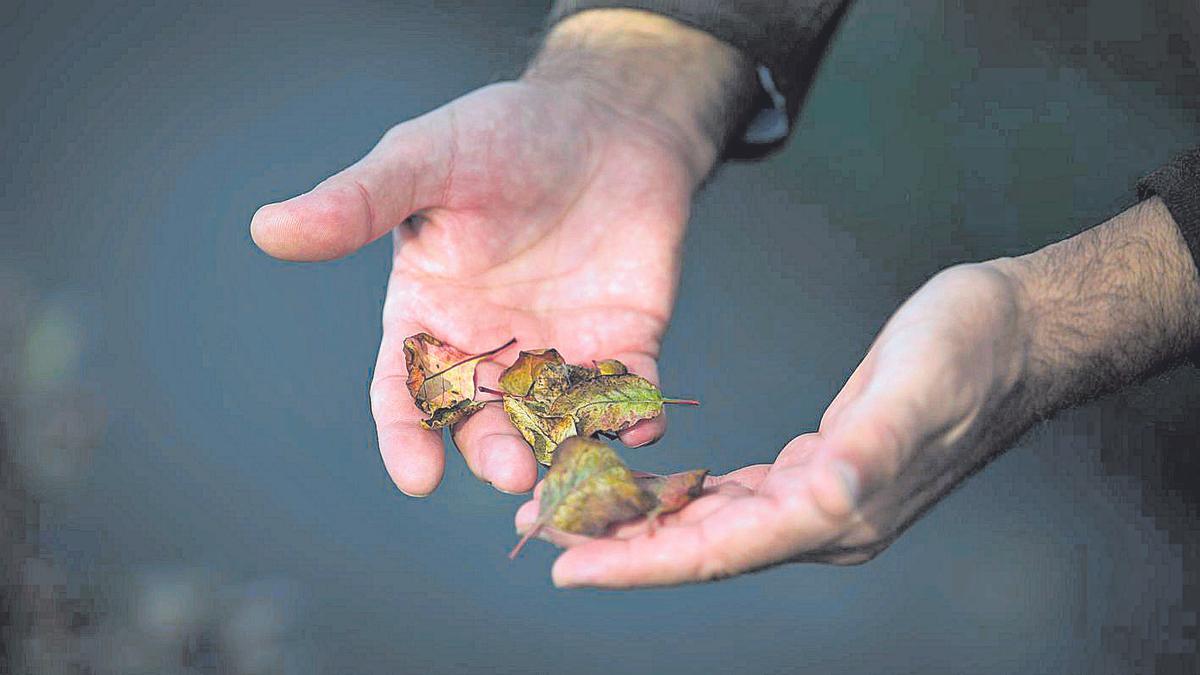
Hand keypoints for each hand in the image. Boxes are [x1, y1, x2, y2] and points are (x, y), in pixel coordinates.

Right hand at [250, 10, 753, 495]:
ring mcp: (558, 353)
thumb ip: (359, 202)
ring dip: (562, 452)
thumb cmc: (504, 135)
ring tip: (573, 473)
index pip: (406, 391)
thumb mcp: (426, 160)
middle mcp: (491, 348)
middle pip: (483, 421)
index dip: (406, 436)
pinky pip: (627, 395)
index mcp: (430, 316)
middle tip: (513, 472)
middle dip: (494, 452)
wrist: (603, 120)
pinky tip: (647, 425)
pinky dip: (636, 416)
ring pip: (553, 424)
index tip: (417, 475)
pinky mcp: (624, 345)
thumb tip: (267, 227)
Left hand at [518, 262, 1035, 586]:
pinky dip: (685, 498)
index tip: (568, 564)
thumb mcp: (915, 387)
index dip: (639, 561)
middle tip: (539, 529)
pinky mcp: (822, 469)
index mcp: (838, 512)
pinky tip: (652, 489)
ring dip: (641, 523)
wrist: (1019, 336)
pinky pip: (735, 498)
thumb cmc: (971, 351)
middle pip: (701, 547)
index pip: (717, 550)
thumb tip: (826, 498)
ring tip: (573, 511)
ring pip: (711, 525)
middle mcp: (825, 521)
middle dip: (618, 545)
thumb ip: (867, 451)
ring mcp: (824, 500)